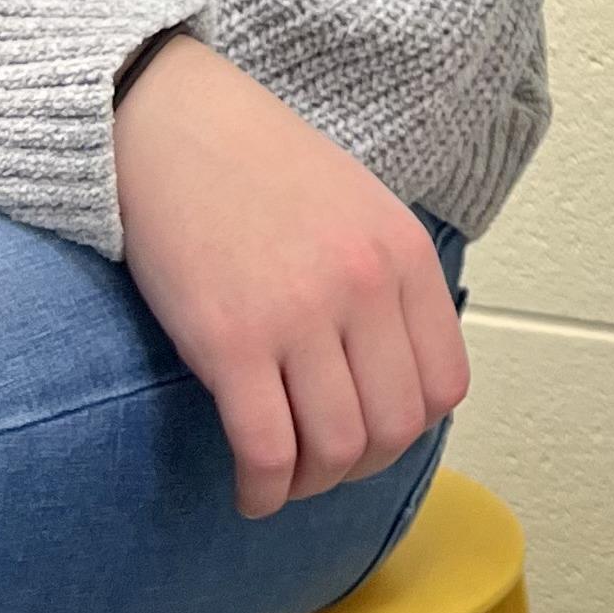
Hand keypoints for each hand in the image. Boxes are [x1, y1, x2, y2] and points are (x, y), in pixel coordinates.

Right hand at [113, 34, 467, 518]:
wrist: (169, 120)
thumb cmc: (257, 166)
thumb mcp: (357, 206)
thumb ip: (385, 282)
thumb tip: (393, 375)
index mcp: (403, 255)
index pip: (444, 385)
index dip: (410, 428)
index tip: (372, 434)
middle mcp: (364, 287)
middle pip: (394, 428)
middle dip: (361, 467)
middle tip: (323, 465)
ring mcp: (300, 316)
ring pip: (337, 449)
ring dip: (312, 484)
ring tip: (283, 479)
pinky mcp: (231, 341)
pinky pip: (268, 449)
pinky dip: (265, 490)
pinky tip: (251, 491)